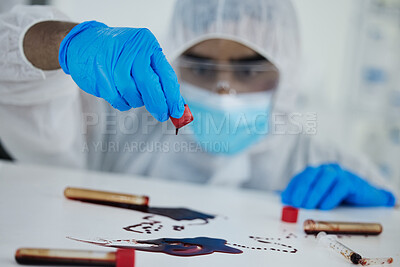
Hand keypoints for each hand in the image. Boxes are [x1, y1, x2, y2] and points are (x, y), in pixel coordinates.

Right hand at [59, 21, 183, 121]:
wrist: (83, 42)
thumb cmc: (119, 54)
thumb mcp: (142, 57)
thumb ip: (158, 78)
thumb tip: (174, 105)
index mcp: (147, 44)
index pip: (166, 74)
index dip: (173, 96)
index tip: (177, 111)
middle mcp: (132, 48)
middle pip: (149, 83)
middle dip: (158, 103)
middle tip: (162, 114)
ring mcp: (113, 59)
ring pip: (132, 91)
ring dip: (136, 101)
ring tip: (135, 96)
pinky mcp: (99, 72)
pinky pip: (117, 98)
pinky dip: (122, 102)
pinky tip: (122, 96)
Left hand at [281, 163, 395, 209]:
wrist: (366, 197)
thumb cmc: (339, 196)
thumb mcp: (320, 197)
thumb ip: (304, 197)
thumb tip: (286, 200)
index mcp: (317, 171)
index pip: (301, 176)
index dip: (292, 188)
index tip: (287, 200)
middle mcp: (327, 169)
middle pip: (311, 175)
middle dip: (302, 189)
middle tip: (296, 203)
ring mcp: (340, 174)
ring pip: (325, 179)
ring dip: (315, 193)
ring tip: (309, 207)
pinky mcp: (352, 182)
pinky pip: (340, 187)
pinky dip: (330, 197)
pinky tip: (324, 206)